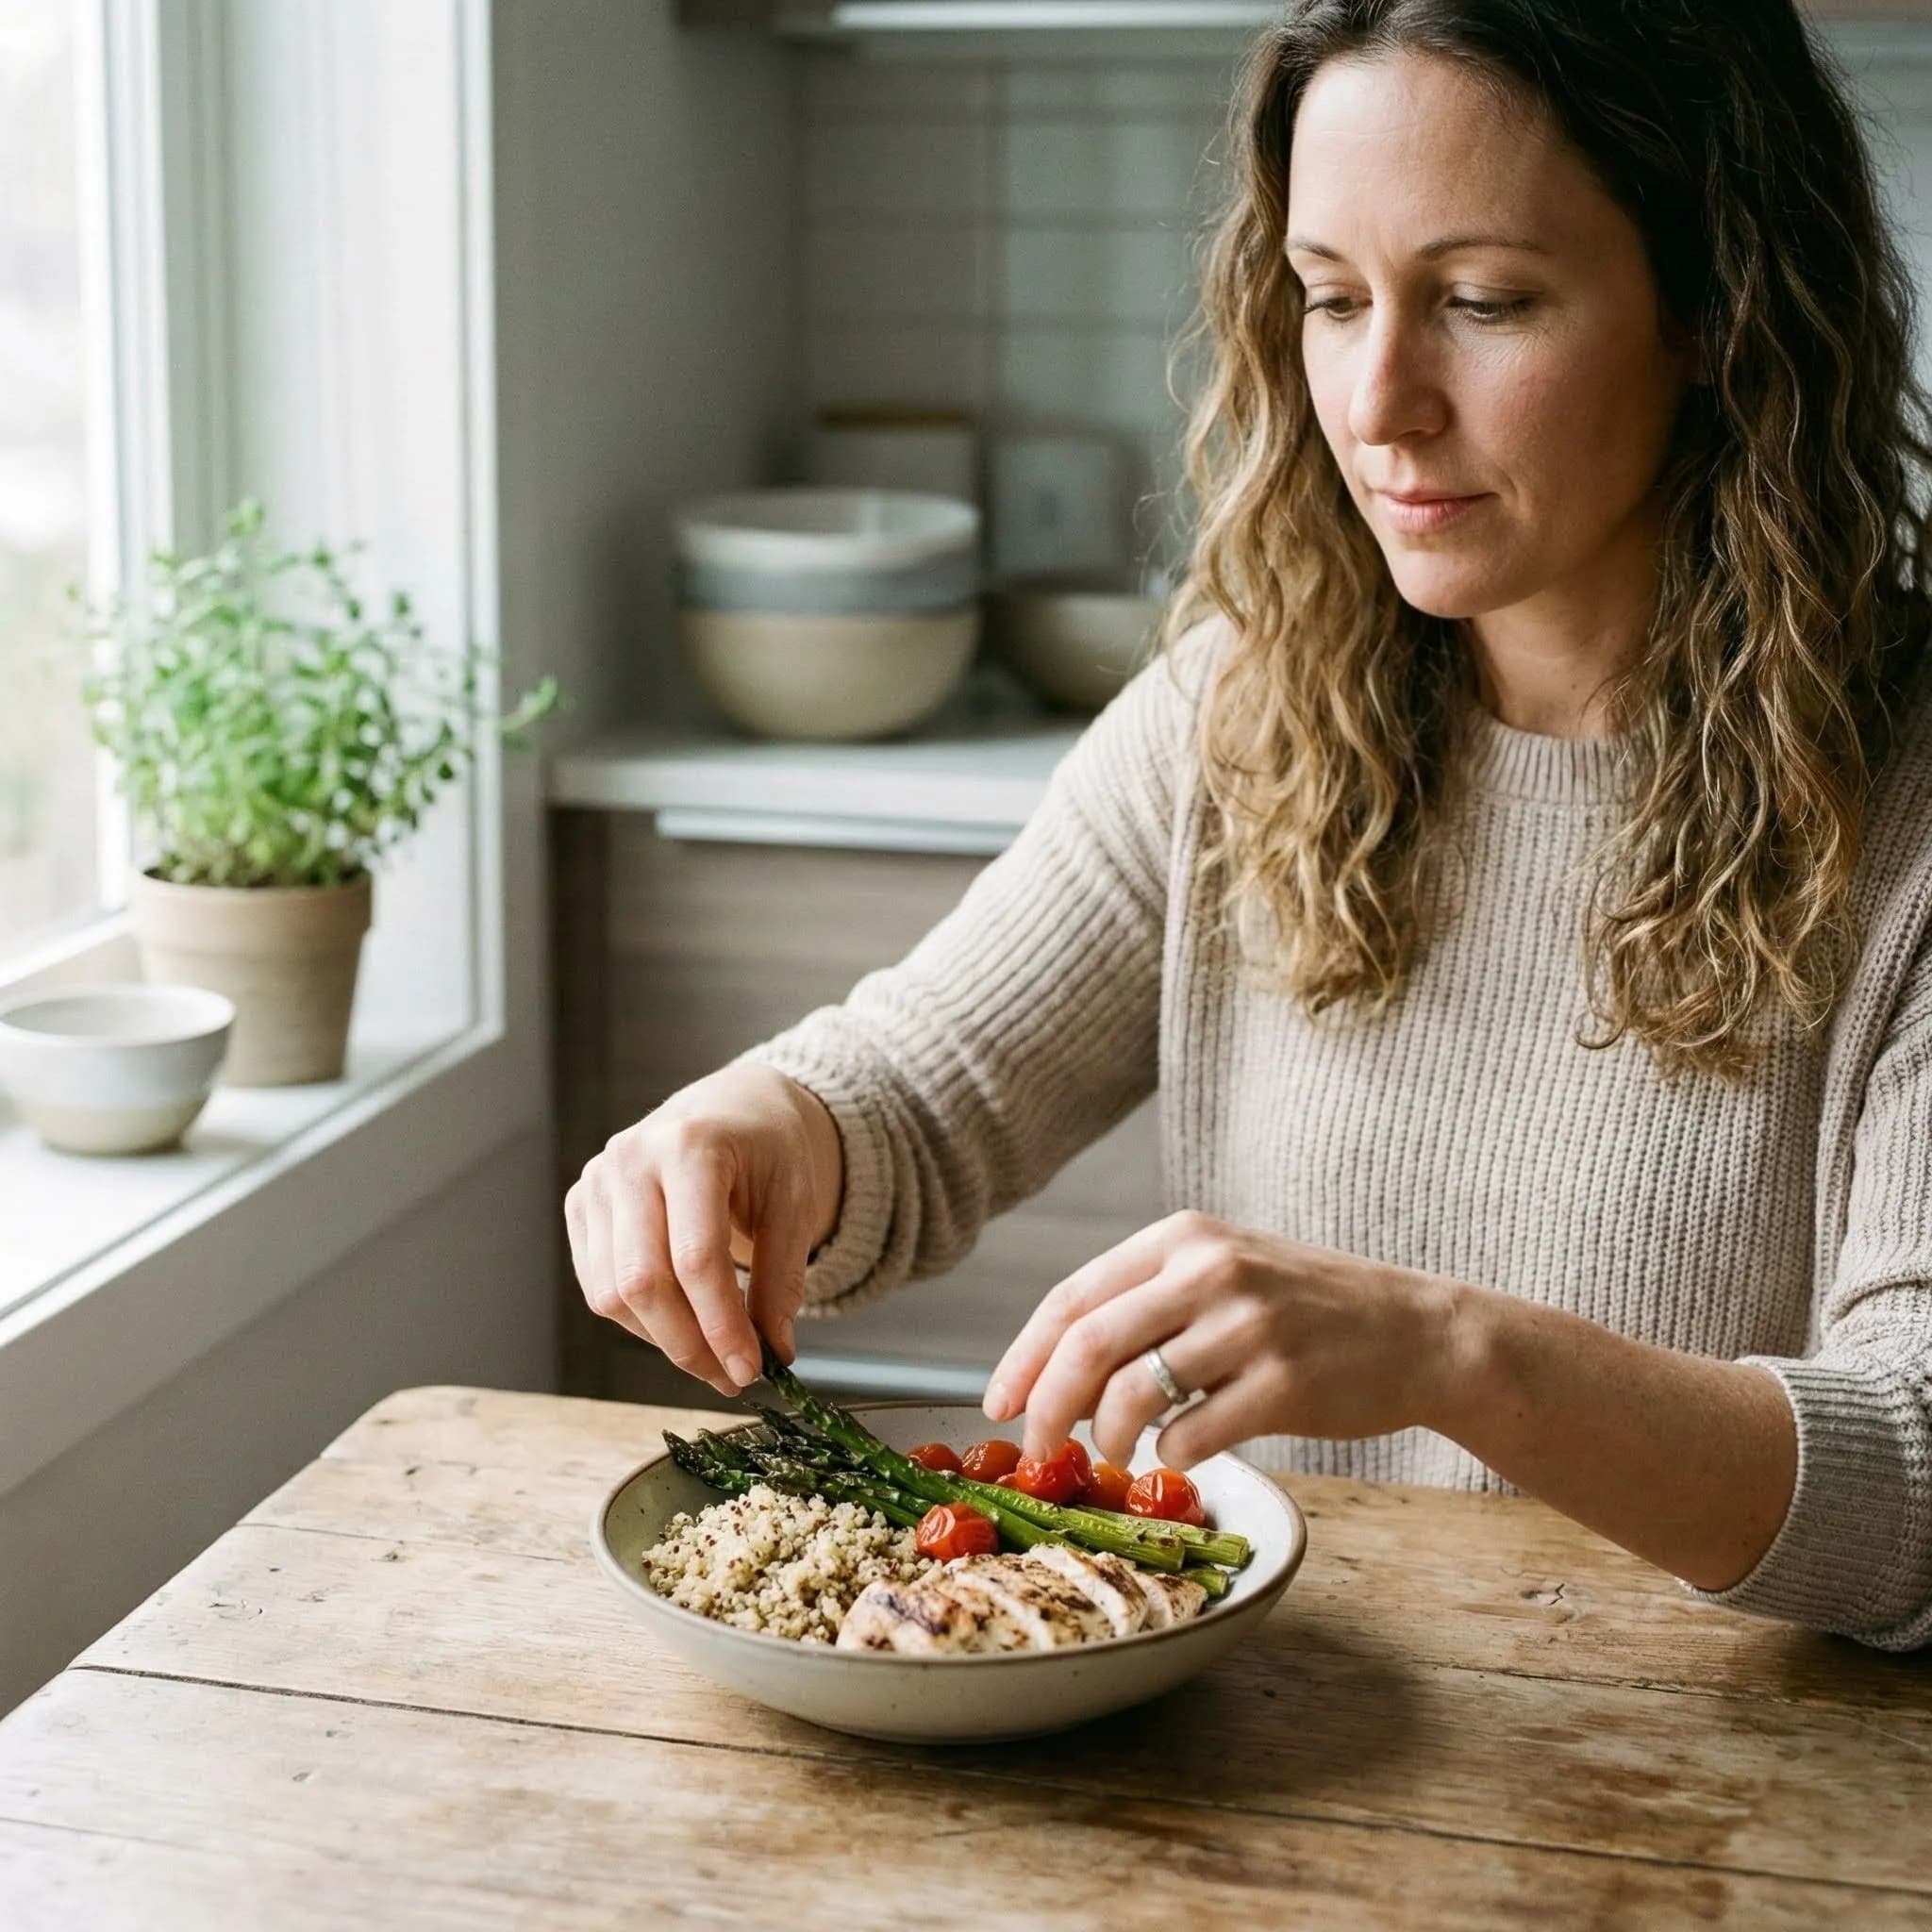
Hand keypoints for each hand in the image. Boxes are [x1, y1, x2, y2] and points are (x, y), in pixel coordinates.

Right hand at [564, 1064, 842, 1396]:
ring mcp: (598, 1181)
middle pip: (642, 1281)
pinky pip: (598, 1286)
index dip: (721, 1325)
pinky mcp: (581, 1205)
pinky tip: (681, 1323)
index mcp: (690, 1146)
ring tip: (713, 1355)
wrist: (733, 1106)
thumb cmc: (768, 1148)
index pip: (696, 1257)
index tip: (750, 1370)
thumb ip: (782, 1280)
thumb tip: (774, 1354)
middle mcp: (631, 1159)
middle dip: (688, 1345)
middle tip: (731, 1377)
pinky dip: (640, 1320)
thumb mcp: (794, 1203)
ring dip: (663, 1340)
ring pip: (612, 1293)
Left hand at [982, 1211, 1467, 1468]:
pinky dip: (1171, 1454)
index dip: (1024, 1355)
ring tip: (1115, 1451)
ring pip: (1132, 1393)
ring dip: (1107, 1437)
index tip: (998, 1403)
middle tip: (1036, 1451)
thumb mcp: (1225, 1273)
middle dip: (1047, 1407)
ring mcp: (1250, 1325)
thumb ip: (1147, 1304)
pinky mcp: (1285, 1383)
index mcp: (1183, 1236)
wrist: (1418, 1331)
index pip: (1073, 1296)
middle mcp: (1211, 1269)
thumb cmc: (1306, 1309)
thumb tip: (1055, 1375)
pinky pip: (1192, 1434)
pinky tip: (1185, 1448)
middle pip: (1088, 1343)